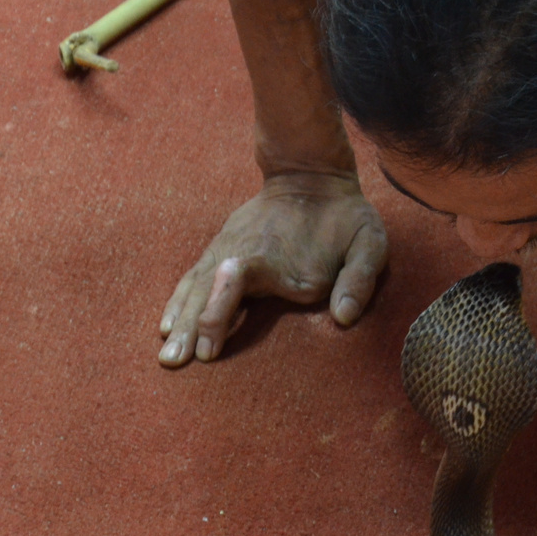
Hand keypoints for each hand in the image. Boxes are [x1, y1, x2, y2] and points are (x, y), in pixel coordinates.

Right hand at [158, 171, 386, 366]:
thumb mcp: (369, 241)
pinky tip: (167, 324)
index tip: (208, 348)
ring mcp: (229, 249)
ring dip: (180, 319)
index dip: (219, 314)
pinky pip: (194, 276)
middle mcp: (245, 254)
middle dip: (191, 327)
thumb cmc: (347, 216)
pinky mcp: (222, 248)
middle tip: (173, 360)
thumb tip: (345, 317)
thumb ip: (359, 278)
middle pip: (208, 290)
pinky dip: (179, 300)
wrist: (312, 175)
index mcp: (278, 259)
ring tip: (166, 354)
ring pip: (197, 285)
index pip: (235, 283)